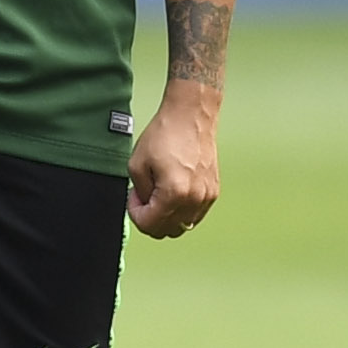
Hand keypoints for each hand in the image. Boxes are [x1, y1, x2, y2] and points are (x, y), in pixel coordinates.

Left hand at [127, 85, 220, 237]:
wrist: (191, 116)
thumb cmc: (164, 135)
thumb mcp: (136, 165)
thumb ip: (139, 194)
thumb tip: (145, 206)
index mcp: (174, 194)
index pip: (150, 225)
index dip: (135, 214)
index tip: (133, 197)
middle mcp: (195, 199)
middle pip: (167, 230)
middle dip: (150, 218)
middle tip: (143, 196)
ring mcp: (207, 196)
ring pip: (182, 225)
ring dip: (166, 216)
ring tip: (157, 192)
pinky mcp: (213, 191)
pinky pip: (194, 214)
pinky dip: (180, 210)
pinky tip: (171, 191)